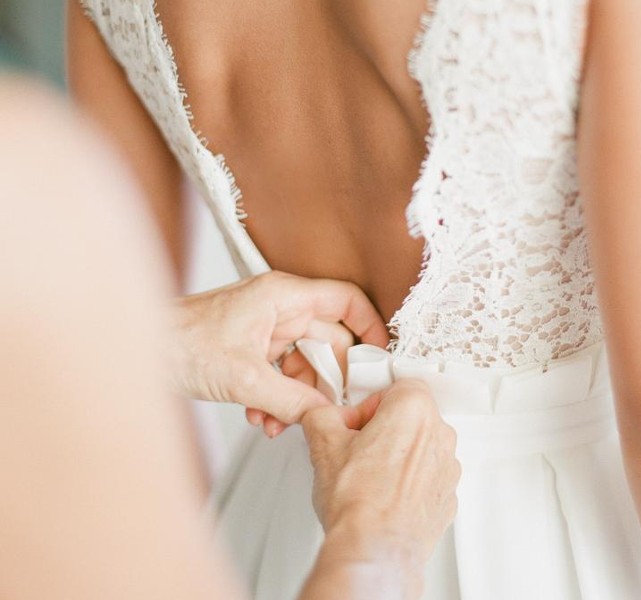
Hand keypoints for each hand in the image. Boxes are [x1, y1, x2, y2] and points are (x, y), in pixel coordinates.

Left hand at [171, 271, 388, 435]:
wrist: (137, 352)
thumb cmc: (179, 342)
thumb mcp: (244, 378)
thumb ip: (292, 399)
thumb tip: (326, 415)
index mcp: (284, 296)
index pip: (346, 299)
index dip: (370, 326)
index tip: (380, 358)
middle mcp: (280, 309)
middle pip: (329, 341)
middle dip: (328, 380)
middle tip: (335, 408)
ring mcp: (266, 330)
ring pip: (305, 364)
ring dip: (299, 397)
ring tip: (282, 422)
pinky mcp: (252, 350)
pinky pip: (282, 375)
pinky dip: (278, 399)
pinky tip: (262, 418)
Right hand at [301, 379, 459, 567]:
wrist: (374, 548)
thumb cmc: (357, 500)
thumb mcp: (322, 441)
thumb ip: (322, 415)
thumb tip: (323, 416)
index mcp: (414, 410)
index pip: (396, 388)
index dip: (369, 406)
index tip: (354, 425)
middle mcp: (440, 435)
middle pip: (410, 417)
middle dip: (383, 430)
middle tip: (356, 450)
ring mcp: (448, 468)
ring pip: (420, 449)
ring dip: (397, 457)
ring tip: (368, 478)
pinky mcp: (448, 497)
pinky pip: (427, 479)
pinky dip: (408, 484)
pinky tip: (383, 497)